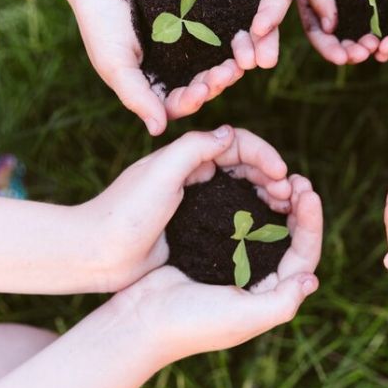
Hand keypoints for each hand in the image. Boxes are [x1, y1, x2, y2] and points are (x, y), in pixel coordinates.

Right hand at [69, 0, 290, 133]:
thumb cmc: (99, 19)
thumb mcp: (114, 62)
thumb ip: (136, 96)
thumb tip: (158, 131)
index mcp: (152, 85)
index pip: (176, 105)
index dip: (191, 101)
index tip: (202, 92)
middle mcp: (173, 68)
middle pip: (200, 86)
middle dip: (215, 83)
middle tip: (229, 73)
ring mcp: (186, 45)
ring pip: (213, 63)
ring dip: (227, 65)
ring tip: (238, 61)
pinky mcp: (197, 20)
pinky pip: (218, 34)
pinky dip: (230, 38)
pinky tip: (242, 34)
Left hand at [81, 126, 321, 292]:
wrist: (96, 254)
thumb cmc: (125, 212)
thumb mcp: (160, 172)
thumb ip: (194, 148)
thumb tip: (231, 133)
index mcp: (186, 154)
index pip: (236, 143)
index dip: (263, 154)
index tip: (282, 174)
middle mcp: (193, 173)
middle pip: (244, 165)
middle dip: (272, 174)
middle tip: (291, 195)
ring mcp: (195, 199)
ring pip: (243, 189)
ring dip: (267, 195)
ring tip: (286, 210)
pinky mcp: (195, 225)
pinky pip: (233, 215)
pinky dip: (255, 216)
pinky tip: (269, 229)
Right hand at [106, 161, 322, 360]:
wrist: (140, 319)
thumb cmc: (191, 324)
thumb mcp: (241, 317)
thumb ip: (280, 304)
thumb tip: (312, 280)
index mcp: (270, 295)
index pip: (303, 255)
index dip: (312, 223)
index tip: (310, 193)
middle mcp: (260, 279)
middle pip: (292, 237)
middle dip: (300, 207)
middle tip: (299, 180)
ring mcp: (238, 263)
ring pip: (271, 226)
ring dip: (280, 201)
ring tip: (283, 178)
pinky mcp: (216, 248)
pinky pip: (243, 220)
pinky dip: (253, 202)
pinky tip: (253, 184)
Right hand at [297, 0, 383, 64]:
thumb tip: (329, 28)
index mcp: (312, 2)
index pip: (317, 34)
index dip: (328, 49)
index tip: (342, 58)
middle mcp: (334, 7)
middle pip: (340, 40)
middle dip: (350, 51)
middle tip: (365, 53)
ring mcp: (356, 3)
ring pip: (361, 34)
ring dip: (368, 45)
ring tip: (379, 48)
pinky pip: (381, 19)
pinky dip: (385, 31)